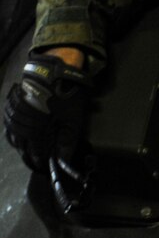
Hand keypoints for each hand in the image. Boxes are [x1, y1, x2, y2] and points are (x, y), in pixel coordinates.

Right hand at [4, 53, 93, 216]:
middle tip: (34, 161)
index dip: (38, 161)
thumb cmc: (67, 96)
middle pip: (21, 146)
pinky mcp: (11, 105)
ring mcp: (15, 113)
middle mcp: (22, 123)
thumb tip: (63, 161)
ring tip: (27, 150)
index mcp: (37, 129)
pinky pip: (7, 124)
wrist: (54, 71)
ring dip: (19, 145)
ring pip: (12, 136)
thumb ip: (67, 142)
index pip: (34, 153)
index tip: (42, 167)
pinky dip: (12, 132)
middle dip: (28, 155)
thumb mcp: (73, 120)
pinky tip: (18, 135)